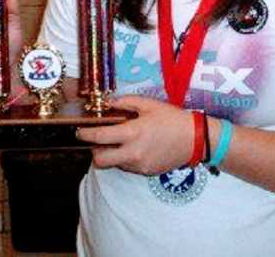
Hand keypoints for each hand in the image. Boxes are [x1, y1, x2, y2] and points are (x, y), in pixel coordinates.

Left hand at [76, 96, 194, 175]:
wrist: (194, 139)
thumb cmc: (172, 119)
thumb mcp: (150, 105)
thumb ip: (126, 102)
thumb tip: (109, 103)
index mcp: (132, 133)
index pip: (99, 137)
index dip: (85, 135)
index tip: (79, 132)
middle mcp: (132, 153)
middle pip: (100, 160)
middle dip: (95, 152)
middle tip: (99, 141)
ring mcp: (138, 165)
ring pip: (114, 164)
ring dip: (112, 154)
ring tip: (123, 141)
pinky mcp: (145, 172)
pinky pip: (128, 166)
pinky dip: (126, 158)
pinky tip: (138, 147)